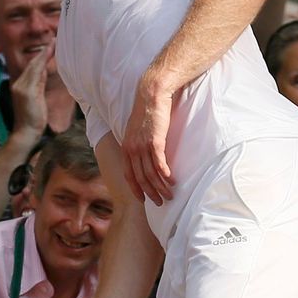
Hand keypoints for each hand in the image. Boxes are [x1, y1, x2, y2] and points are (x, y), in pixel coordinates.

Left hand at [121, 77, 176, 204]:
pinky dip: (165, 174)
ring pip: (151, 173)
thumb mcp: (137, 131)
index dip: (136, 189)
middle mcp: (132, 149)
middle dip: (150, 193)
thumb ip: (138, 144)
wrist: (151, 95)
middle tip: (160, 202)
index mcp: (126, 148)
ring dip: (161, 186)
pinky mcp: (155, 141)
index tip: (143, 200)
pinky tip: (171, 181)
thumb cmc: (147, 112)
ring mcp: (142, 146)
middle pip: (140, 178)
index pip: (129, 174)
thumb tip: (144, 157)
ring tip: (170, 195)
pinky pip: (159, 163)